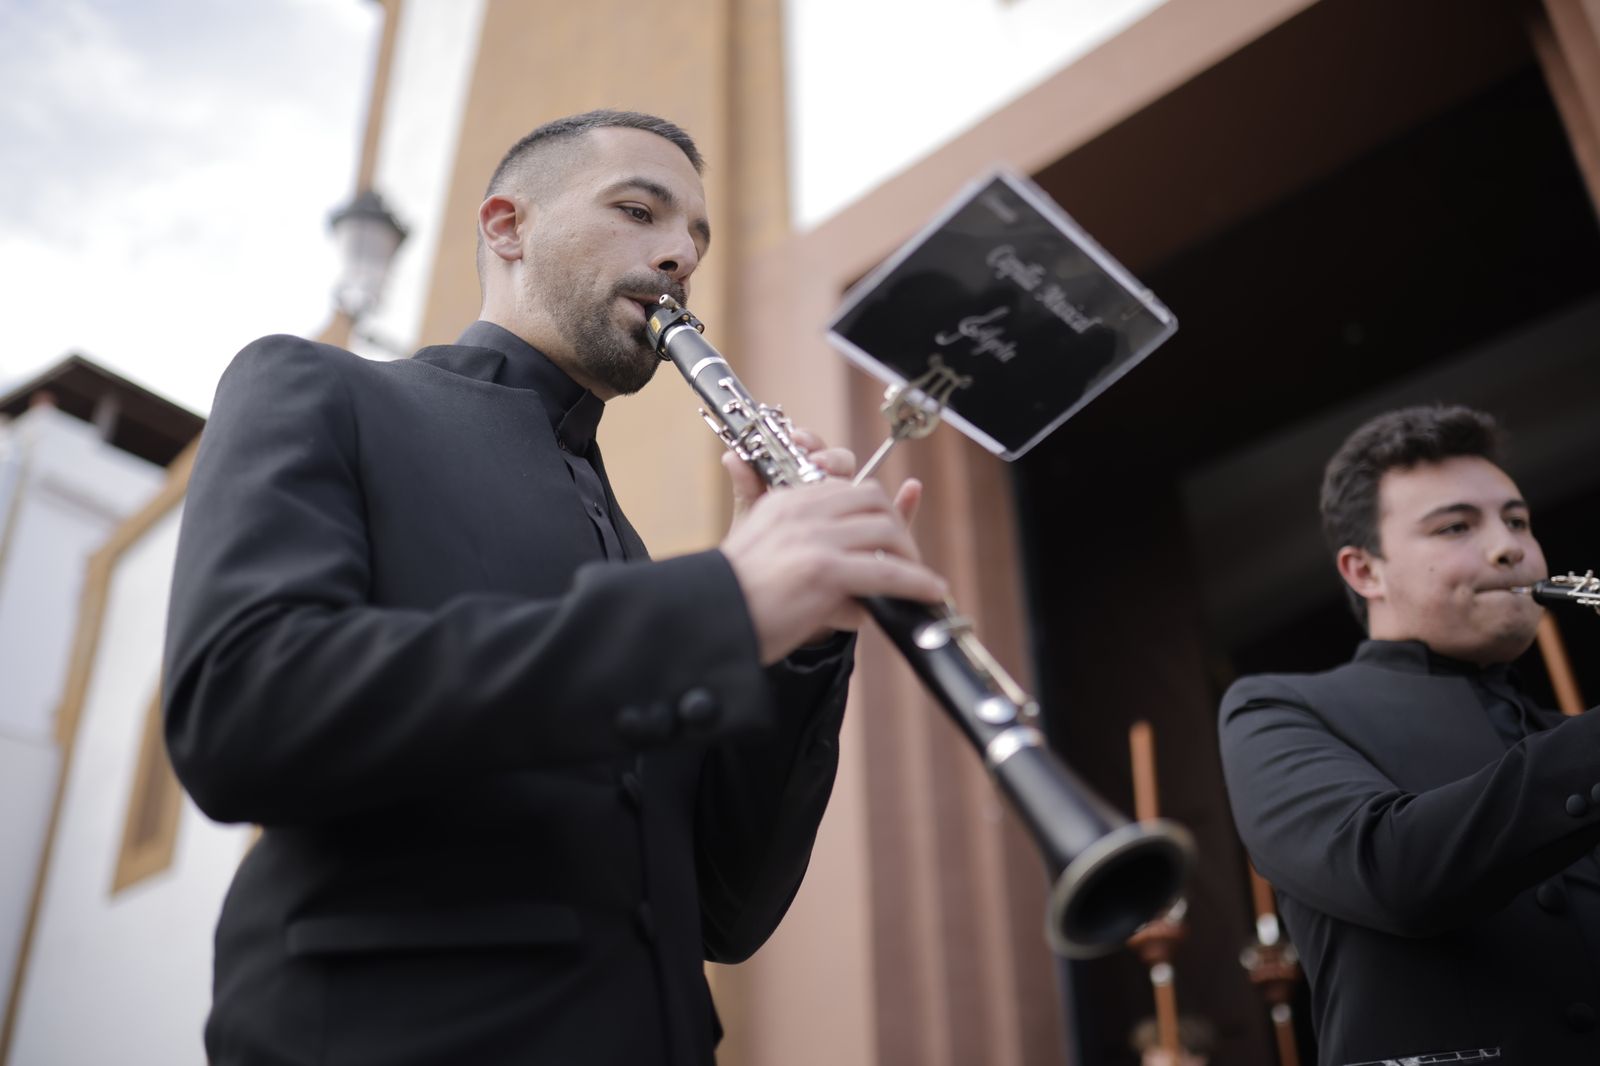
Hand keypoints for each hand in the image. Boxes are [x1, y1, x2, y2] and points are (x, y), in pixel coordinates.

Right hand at [719, 434, 943, 663]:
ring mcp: (814, 539)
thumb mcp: (767, 565)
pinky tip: (930, 592)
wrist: (708, 623)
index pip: (846, 485)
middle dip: (896, 528)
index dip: (876, 506)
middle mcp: (800, 512)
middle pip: (872, 500)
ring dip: (907, 556)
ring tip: (916, 581)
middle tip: (903, 558)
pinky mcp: (824, 570)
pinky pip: (888, 572)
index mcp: (784, 502)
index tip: (889, 530)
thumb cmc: (733, 603)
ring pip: (885, 531)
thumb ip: (810, 567)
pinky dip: (916, 582)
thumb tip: (852, 588)